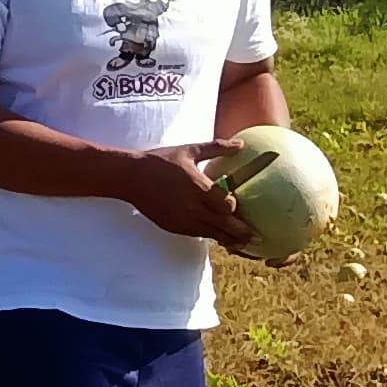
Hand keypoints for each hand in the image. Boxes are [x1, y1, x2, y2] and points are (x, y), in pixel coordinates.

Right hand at [116, 142, 256, 249]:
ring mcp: (182, 219)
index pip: (226, 205)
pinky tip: (217, 235)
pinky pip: (197, 234)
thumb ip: (217, 147)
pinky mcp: (173, 227)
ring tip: (241, 242)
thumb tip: (241, 144)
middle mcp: (192, 207)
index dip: (236, 208)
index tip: (240, 206)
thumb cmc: (161, 160)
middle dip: (241, 232)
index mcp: (198, 187)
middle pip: (224, 225)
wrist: (131, 177)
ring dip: (227, 238)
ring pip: (211, 234)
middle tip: (255, 236)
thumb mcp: (190, 150)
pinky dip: (209, 235)